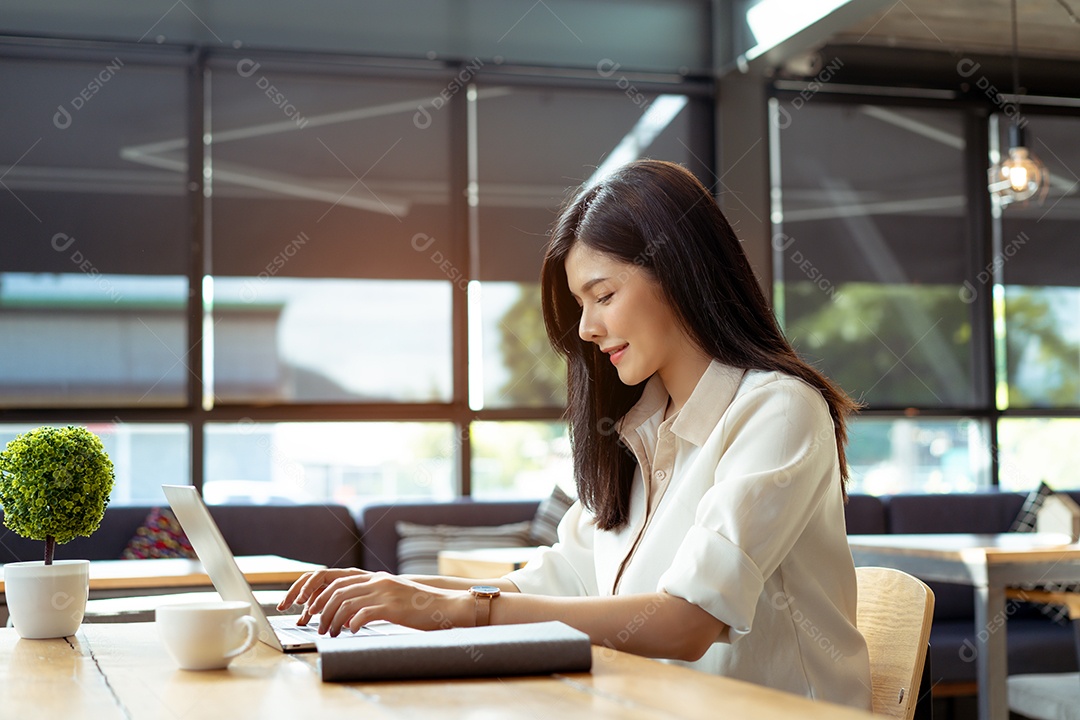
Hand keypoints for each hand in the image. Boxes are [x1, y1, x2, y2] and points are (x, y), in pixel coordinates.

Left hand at [279, 569, 469, 635]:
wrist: (444, 606)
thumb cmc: (419, 606)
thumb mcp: (392, 595)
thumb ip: (372, 597)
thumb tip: (347, 611)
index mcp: (374, 577)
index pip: (335, 581)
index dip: (316, 595)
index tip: (306, 609)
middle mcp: (376, 581)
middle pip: (335, 591)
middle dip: (320, 610)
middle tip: (316, 626)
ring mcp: (384, 592)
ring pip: (345, 603)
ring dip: (332, 620)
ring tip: (330, 633)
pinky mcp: (391, 607)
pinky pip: (362, 615)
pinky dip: (351, 624)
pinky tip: (350, 632)